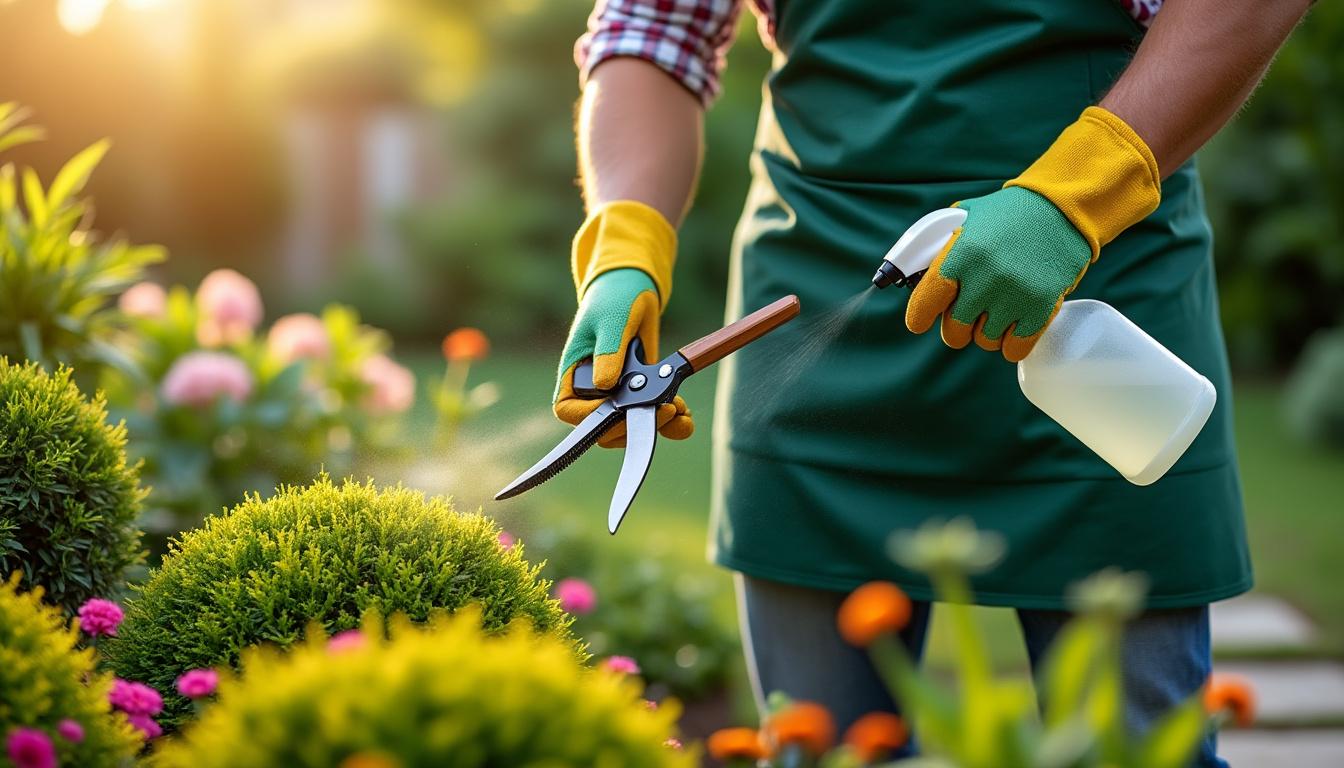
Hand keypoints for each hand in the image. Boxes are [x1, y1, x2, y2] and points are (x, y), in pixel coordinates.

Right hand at [554, 269, 692, 446]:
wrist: (635, 289)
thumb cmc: (614, 299)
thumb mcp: (612, 321)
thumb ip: (608, 353)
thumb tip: (604, 385)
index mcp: (573, 374)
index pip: (569, 410)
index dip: (592, 417)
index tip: (621, 409)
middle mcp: (592, 390)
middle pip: (605, 427)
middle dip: (634, 425)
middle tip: (665, 409)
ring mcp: (618, 394)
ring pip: (631, 427)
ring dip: (657, 424)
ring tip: (680, 408)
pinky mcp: (641, 393)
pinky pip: (652, 416)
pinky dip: (671, 420)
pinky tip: (685, 412)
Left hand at [906, 106, 1161, 361]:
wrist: (1062, 209)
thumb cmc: (1008, 213)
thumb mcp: (966, 218)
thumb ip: (939, 247)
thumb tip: (913, 274)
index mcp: (961, 254)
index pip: (927, 303)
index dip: (919, 317)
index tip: (919, 322)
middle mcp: (985, 279)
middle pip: (955, 330)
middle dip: (957, 325)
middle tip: (967, 313)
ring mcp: (1014, 296)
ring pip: (985, 340)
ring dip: (987, 331)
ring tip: (996, 309)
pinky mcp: (1041, 309)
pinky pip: (1015, 348)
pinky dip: (1011, 343)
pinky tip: (1012, 327)